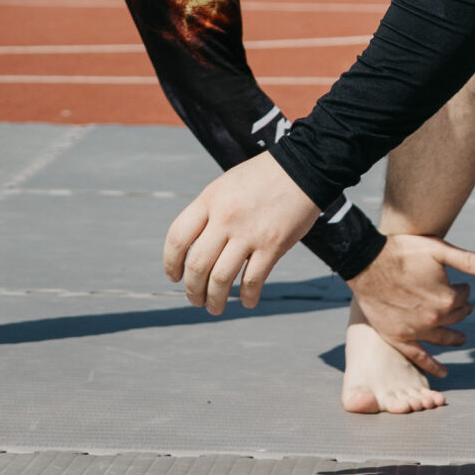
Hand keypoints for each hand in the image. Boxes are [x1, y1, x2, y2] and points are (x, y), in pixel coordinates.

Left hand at [164, 150, 319, 313]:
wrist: (302, 166)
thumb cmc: (262, 177)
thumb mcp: (226, 185)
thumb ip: (210, 211)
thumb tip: (195, 245)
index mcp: (210, 199)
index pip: (178, 237)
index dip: (171, 263)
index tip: (174, 276)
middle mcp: (225, 217)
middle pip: (197, 265)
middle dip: (192, 290)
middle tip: (195, 299)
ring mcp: (248, 233)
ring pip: (220, 279)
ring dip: (214, 300)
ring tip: (214, 307)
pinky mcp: (272, 246)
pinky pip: (252, 281)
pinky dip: (247, 297)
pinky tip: (246, 301)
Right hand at [346, 230, 474, 376]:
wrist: (367, 262)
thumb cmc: (402, 251)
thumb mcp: (437, 249)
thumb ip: (467, 260)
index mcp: (446, 298)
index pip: (462, 297)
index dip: (463, 289)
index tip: (462, 285)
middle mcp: (434, 318)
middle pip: (455, 317)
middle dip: (462, 310)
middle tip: (465, 307)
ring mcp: (416, 330)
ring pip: (443, 338)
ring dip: (454, 338)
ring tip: (462, 338)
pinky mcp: (399, 337)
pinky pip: (420, 357)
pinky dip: (432, 366)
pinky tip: (443, 372)